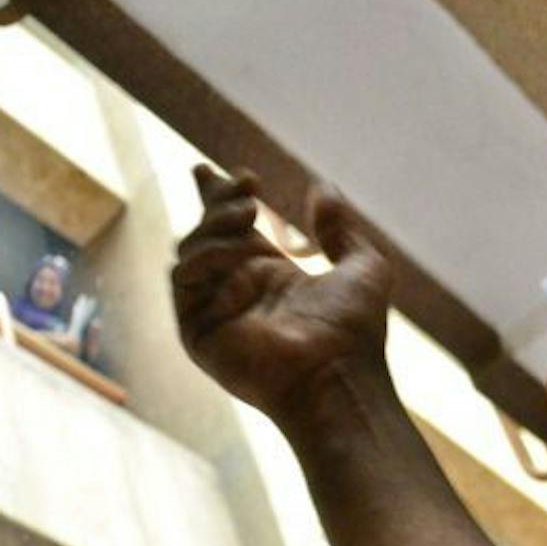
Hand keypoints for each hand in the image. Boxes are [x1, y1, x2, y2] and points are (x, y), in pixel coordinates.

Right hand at [172, 165, 393, 421]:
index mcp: (270, 278)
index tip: (212, 170)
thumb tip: (322, 186)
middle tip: (248, 183)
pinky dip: (205, 255)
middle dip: (218, 200)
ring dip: (217, 223)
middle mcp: (238, 292)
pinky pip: (183, 279)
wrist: (338, 374)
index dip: (218, 198)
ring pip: (190, 249)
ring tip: (251, 210)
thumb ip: (341, 227)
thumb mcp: (364, 267)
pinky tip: (238, 248)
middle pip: (205, 233)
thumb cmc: (356, 332)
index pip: (232, 230)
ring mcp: (215, 312)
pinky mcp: (197, 332)